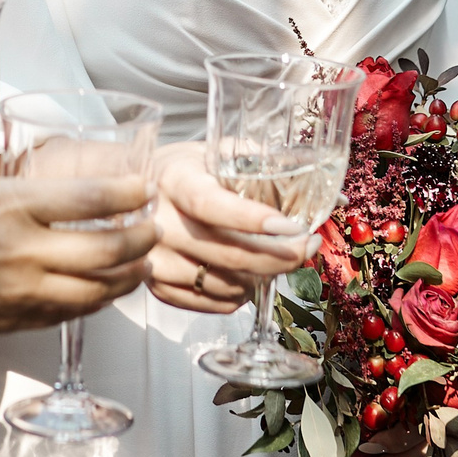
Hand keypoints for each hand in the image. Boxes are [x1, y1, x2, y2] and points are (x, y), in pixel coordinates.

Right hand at [0, 177, 156, 341]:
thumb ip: (6, 188)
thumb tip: (46, 184)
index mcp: (8, 205)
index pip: (92, 198)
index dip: (129, 193)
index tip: (143, 187)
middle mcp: (24, 250)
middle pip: (110, 249)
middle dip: (142, 239)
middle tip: (153, 229)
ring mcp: (21, 292)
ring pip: (99, 290)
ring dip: (128, 277)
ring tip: (138, 265)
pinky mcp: (13, 322)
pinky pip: (70, 314)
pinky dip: (95, 302)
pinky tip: (101, 291)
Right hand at [147, 142, 314, 312]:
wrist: (127, 194)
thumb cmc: (180, 171)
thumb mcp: (214, 153)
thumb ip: (265, 165)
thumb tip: (331, 188)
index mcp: (174, 181)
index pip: (212, 206)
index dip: (252, 220)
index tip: (292, 226)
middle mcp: (158, 223)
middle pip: (227, 253)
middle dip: (280, 256)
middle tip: (307, 247)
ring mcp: (155, 260)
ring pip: (225, 284)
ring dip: (262, 277)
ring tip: (274, 258)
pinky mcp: (157, 286)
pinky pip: (211, 303)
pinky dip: (239, 295)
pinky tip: (246, 275)